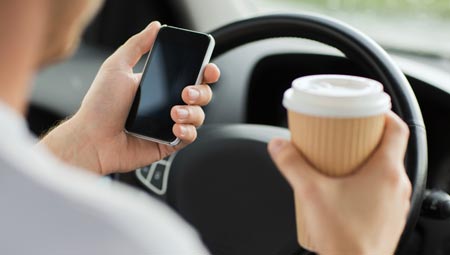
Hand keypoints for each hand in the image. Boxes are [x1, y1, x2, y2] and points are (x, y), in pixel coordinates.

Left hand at [40, 21, 219, 174]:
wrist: (92, 138)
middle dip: (200, 92)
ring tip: (174, 112)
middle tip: (186, 92)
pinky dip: (187, 131)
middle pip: (201, 94)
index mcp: (159, 85)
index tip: (208, 69)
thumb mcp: (116, 66)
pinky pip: (190, 136)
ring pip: (198, 115)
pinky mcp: (169, 142)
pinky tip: (175, 127)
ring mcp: (169, 124)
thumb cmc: (100, 106)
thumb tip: (155, 27)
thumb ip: (137, 45)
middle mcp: (167, 103)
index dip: (204, 71)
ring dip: (193, 112)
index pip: (190, 75)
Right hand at [268, 112, 410, 254]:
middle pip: (388, 148)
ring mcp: (395, 203)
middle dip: (366, 137)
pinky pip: (382, 189)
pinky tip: (344, 187)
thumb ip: (292, 164)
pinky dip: (367, 180)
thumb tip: (279, 145)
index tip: (367, 110)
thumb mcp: (311, 193)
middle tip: (345, 133)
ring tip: (341, 160)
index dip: (383, 114)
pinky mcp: (387, 217)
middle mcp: (397, 186)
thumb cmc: (345, 239)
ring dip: (366, 160)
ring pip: (385, 170)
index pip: (398, 130)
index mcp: (386, 172)